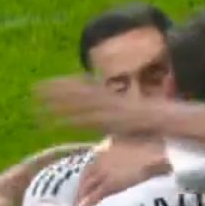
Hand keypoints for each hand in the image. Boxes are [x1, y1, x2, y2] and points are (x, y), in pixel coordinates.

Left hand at [37, 76, 165, 135]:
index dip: (68, 84)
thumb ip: (122, 113)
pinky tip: (52, 122)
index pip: (86, 86)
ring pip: (76, 103)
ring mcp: (106, 109)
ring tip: (36, 101)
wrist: (169, 120)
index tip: (52, 82)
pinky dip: (68, 120)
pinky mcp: (107, 121)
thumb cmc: (158, 120)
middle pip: (76, 92)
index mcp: (113, 96)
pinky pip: (83, 120)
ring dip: (56, 102)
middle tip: (35, 87)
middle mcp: (107, 99)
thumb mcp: (136, 112)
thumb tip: (116, 116)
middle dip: (56, 89)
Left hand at [76, 138, 168, 205]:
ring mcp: (105, 172)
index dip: (87, 176)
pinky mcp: (110, 184)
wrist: (158, 154)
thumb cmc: (153, 147)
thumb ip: (128, 149)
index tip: (84, 184)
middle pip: (86, 176)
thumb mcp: (137, 144)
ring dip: (81, 197)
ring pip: (87, 186)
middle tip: (77, 199)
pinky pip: (95, 195)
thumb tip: (124, 152)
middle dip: (81, 188)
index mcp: (109, 149)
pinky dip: (87, 204)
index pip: (92, 165)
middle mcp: (103, 160)